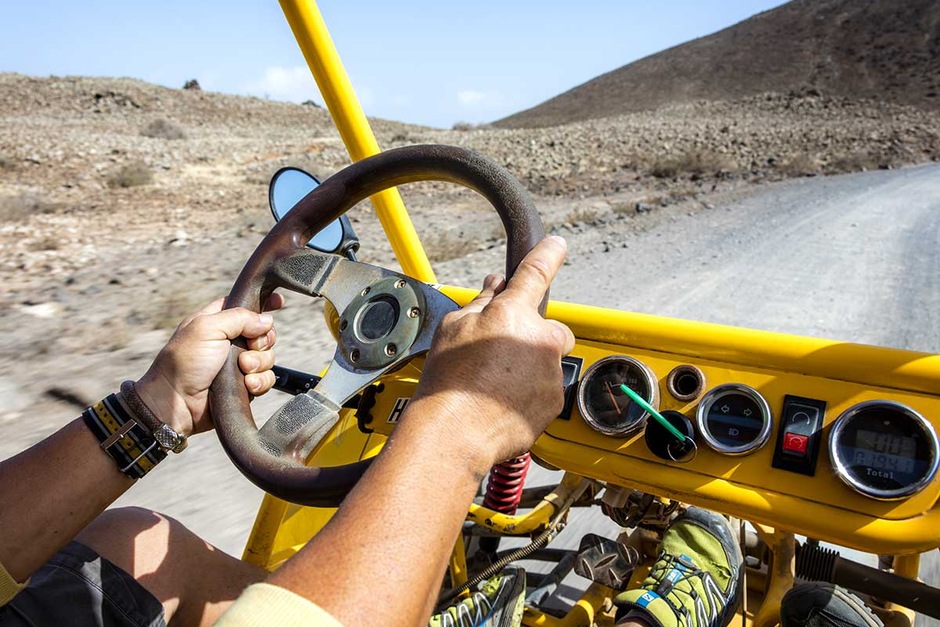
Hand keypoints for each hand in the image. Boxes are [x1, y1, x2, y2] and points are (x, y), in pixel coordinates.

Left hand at [134, 295, 284, 436]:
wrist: (178, 403)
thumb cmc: (184, 363)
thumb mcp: (206, 328)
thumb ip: (239, 318)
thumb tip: (267, 320)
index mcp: (218, 320)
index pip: (246, 305)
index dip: (263, 303)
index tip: (279, 302)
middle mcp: (230, 340)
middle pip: (263, 333)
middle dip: (262, 341)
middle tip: (248, 349)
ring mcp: (238, 364)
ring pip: (268, 357)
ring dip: (259, 364)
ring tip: (243, 370)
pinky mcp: (244, 384)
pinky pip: (266, 379)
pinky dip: (260, 381)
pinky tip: (247, 385)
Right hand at [404, 236, 574, 470]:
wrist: (454, 432)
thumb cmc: (448, 382)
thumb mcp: (453, 329)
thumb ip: (481, 302)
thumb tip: (495, 285)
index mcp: (513, 313)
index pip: (536, 272)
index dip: (548, 254)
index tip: (557, 245)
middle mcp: (539, 339)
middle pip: (550, 328)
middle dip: (533, 336)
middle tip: (503, 352)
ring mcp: (550, 372)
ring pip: (548, 361)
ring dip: (530, 367)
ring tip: (495, 384)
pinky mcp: (554, 401)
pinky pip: (547, 389)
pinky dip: (530, 393)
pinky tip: (502, 401)